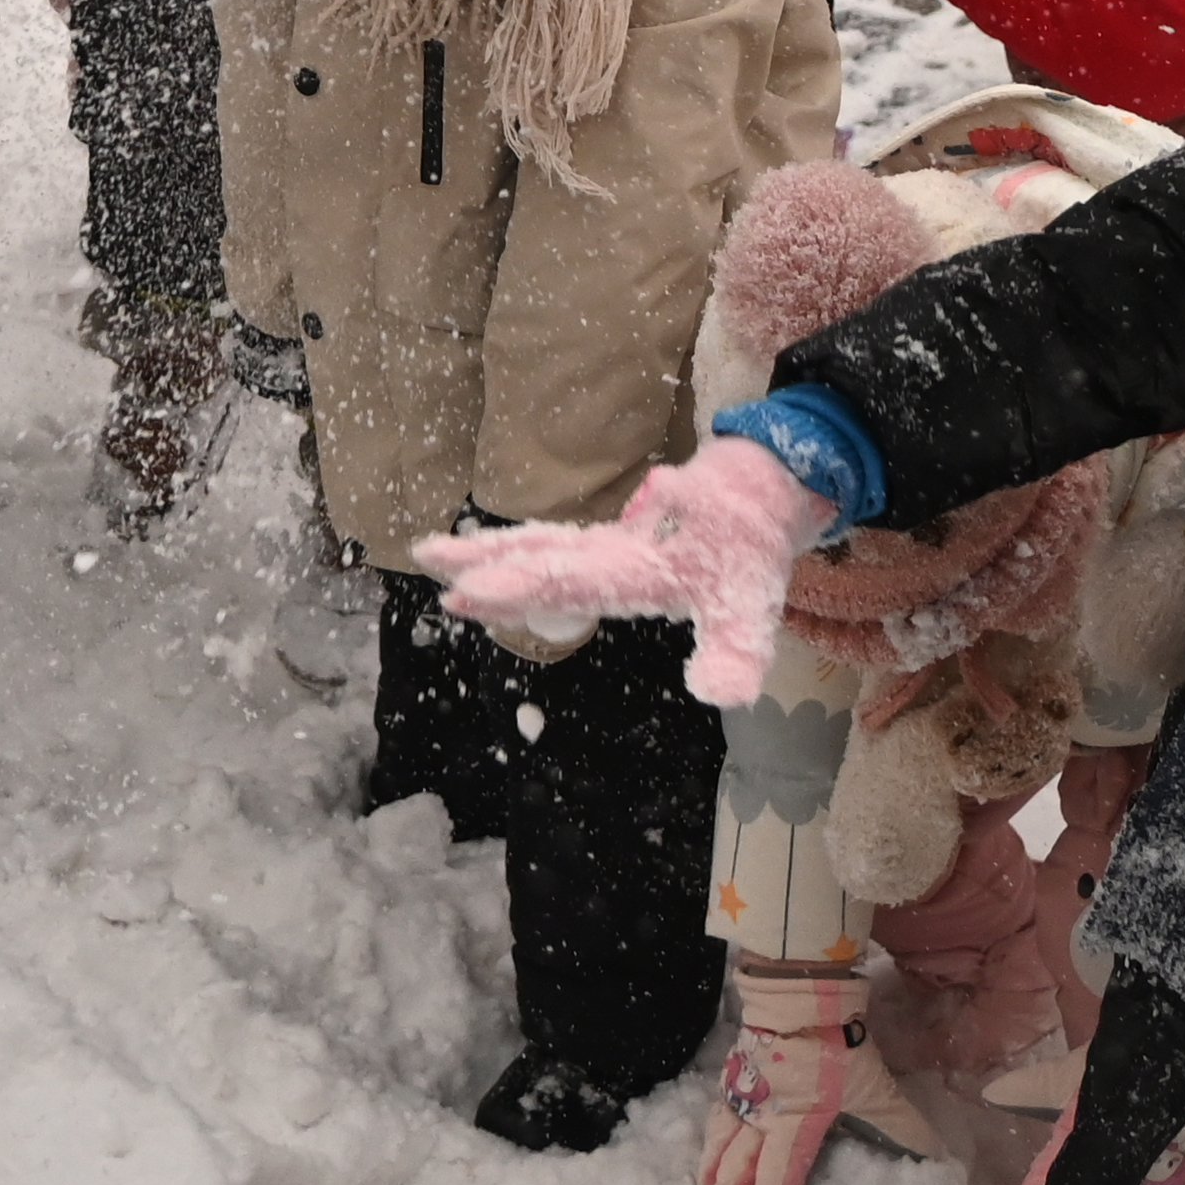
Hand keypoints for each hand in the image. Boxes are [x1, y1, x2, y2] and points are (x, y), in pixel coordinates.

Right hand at [412, 431, 825, 705]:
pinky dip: (514, 550)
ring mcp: (606, 542)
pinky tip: (486, 562)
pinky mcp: (608, 543)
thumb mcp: (753, 610)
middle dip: (482, 559)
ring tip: (433, 552)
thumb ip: (735, 654)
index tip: (464, 592)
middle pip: (538, 551)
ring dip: (488, 551)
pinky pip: (552, 546)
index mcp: (638, 566)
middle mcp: (612, 549)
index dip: (517, 588)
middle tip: (425, 557)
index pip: (568, 578)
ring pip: (539, 543)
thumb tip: (716, 695)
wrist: (760, 489)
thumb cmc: (749, 552)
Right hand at [700, 966, 939, 1184]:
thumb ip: (902, 1128)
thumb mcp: (875, 1091)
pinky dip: (710, 1143)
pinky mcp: (732, 1077)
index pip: (777, 1181)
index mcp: (793, 1127)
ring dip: (711, 1179)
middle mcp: (760, 1119)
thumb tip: (935, 1160)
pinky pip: (716, 1118)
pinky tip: (709, 1152)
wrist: (799, 994)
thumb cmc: (837, 1048)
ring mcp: (741, 1097)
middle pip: (736, 1172)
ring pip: (718, 1146)